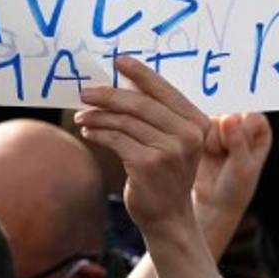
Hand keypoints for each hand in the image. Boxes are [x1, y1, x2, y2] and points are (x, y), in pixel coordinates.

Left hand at [75, 57, 211, 239]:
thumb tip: (124, 85)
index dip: (141, 74)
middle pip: (140, 104)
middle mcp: (188, 135)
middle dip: (109, 95)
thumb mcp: (170, 142)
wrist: (168, 216)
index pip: (165, 91)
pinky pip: (116, 139)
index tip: (119, 61)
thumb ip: (157, 116)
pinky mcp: (148, 164)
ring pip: (125, 121)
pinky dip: (98, 132)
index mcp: (197, 123)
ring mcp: (169, 150)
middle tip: (85, 92)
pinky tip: (88, 131)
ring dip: (98, 116)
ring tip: (82, 115)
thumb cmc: (165, 175)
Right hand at [193, 112, 270, 243]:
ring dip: (212, 140)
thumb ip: (237, 141)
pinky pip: (198, 128)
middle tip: (224, 153)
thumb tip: (228, 118)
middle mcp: (242, 129)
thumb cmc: (235, 188)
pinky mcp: (203, 135)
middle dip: (225, 136)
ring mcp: (221, 131)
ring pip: (213, 121)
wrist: (213, 203)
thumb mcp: (241, 166)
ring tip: (215, 155)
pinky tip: (204, 154)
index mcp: (259, 134)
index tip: (237, 147)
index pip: (253, 117)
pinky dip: (199, 141)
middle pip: (231, 116)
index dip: (243, 130)